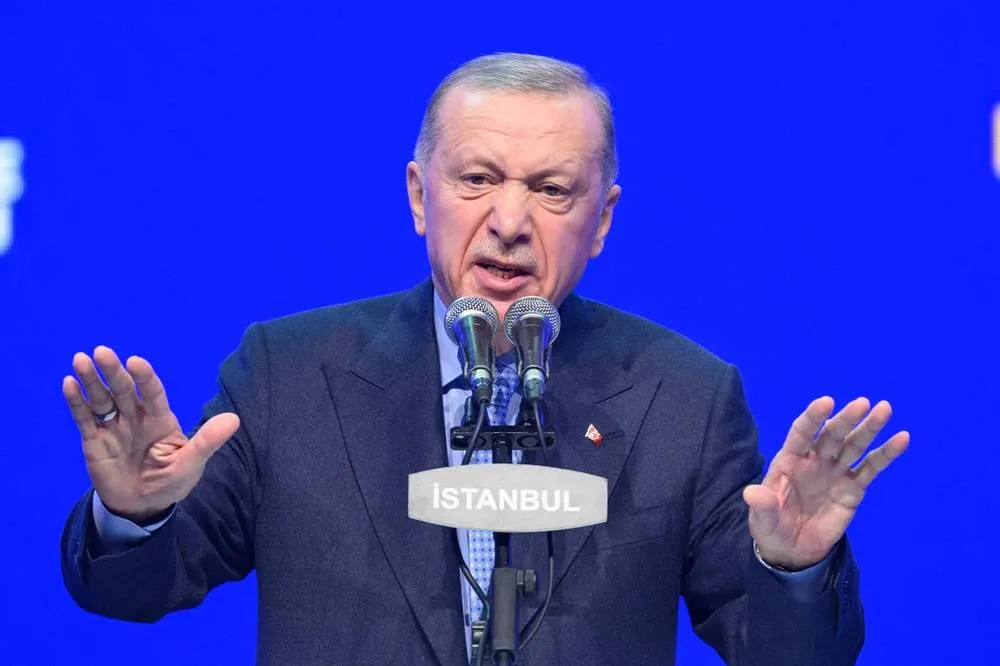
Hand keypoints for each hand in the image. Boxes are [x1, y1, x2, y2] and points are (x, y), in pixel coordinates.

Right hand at [63, 346, 238, 523]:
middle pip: (124, 390)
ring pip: (102, 399)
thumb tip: (234, 419)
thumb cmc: (171, 481)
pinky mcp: (94, 441)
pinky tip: (69, 383)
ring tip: (81, 360)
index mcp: (161, 420)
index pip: (153, 393)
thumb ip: (207, 441)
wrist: (143, 506)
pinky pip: (84, 419)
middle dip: (113, 371)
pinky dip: (76, 402)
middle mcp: (136, 418)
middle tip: (102, 352)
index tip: (135, 361)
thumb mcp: (191, 463)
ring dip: (91, 380)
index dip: (145, 378)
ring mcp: (114, 428)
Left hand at [743, 396, 908, 569]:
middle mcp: (815, 460)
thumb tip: (752, 494)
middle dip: (846, 419)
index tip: (826, 402)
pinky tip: (902, 438)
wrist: (793, 549)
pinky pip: (871, 468)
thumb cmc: (772, 527)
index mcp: (790, 460)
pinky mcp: (854, 488)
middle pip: (832, 435)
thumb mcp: (762, 520)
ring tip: (884, 409)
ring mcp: (836, 472)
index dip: (813, 417)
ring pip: (854, 445)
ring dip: (869, 428)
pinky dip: (886, 454)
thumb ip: (763, 506)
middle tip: (863, 403)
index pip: (802, 433)